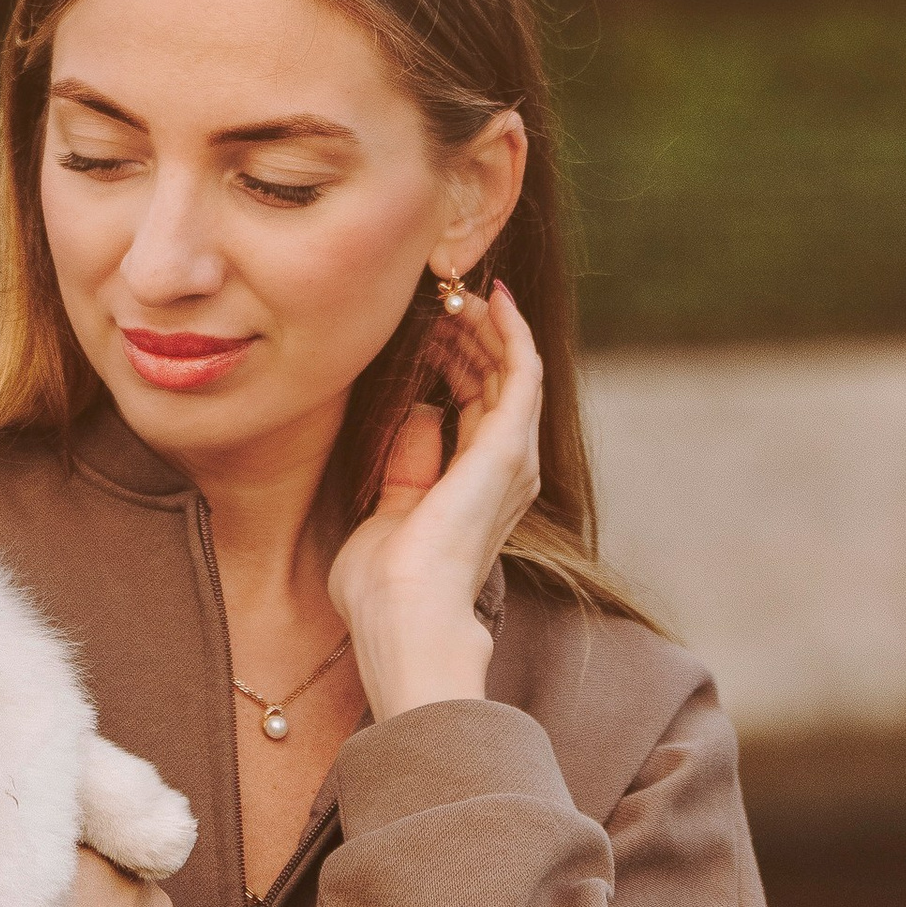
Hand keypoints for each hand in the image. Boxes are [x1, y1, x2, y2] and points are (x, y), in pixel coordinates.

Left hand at [328, 279, 542, 723]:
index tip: (424, 328)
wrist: (402, 614)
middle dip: (467, 337)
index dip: (452, 362)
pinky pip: (522, 371)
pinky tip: (491, 298)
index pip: (473, 408)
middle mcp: (505, 472)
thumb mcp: (389, 508)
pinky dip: (510, 331)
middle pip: (494, 383)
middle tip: (438, 299)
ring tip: (455, 292)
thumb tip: (417, 412)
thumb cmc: (382, 584)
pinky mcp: (509, 445)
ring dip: (485, 327)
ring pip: (510, 370)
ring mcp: (512, 458)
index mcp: (476, 490)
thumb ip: (405, 464)